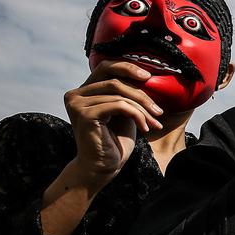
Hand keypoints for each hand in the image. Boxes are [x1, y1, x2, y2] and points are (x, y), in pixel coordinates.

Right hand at [64, 61, 163, 187]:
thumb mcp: (123, 112)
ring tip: (154, 123)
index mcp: (84, 91)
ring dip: (142, 108)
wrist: (103, 167)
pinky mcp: (84, 114)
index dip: (128, 67)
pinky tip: (144, 128)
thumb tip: (146, 75)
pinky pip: (119, 105)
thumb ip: (126, 94)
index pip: (106, 67)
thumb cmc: (115, 141)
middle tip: (158, 111)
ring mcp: (77, 103)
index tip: (149, 77)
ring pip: (119, 93)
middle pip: (115, 80)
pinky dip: (136, 115)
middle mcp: (76, 94)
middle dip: (142, 95)